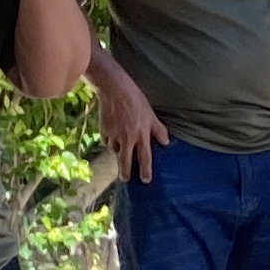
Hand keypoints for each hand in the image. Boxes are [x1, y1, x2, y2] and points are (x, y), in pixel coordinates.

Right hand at [95, 61, 168, 182]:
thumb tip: (166, 142)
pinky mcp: (104, 130)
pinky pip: (106, 141)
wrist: (114, 89)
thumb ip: (158, 130)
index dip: (146, 170)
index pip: (145, 157)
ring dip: (118, 153)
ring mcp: (114, 135)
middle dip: (125, 172)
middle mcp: (127, 138)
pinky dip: (109, 142)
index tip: (146, 180)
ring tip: (120, 152)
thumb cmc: (136, 100)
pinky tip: (112, 139)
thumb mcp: (151, 114)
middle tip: (125, 179)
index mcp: (141, 135)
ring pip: (115, 151)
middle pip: (126, 161)